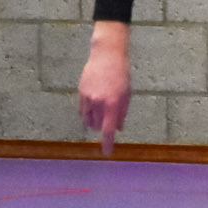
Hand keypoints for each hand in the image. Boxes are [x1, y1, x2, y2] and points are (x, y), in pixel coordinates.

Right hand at [78, 25, 131, 156]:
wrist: (107, 55)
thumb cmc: (121, 74)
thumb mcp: (127, 94)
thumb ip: (122, 113)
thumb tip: (118, 128)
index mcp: (113, 104)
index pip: (108, 130)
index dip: (107, 143)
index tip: (106, 153)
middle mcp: (98, 103)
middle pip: (97, 126)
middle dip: (103, 127)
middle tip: (109, 117)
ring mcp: (88, 98)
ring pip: (88, 120)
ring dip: (94, 121)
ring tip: (102, 109)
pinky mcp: (81, 92)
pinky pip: (82, 110)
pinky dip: (88, 113)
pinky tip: (94, 104)